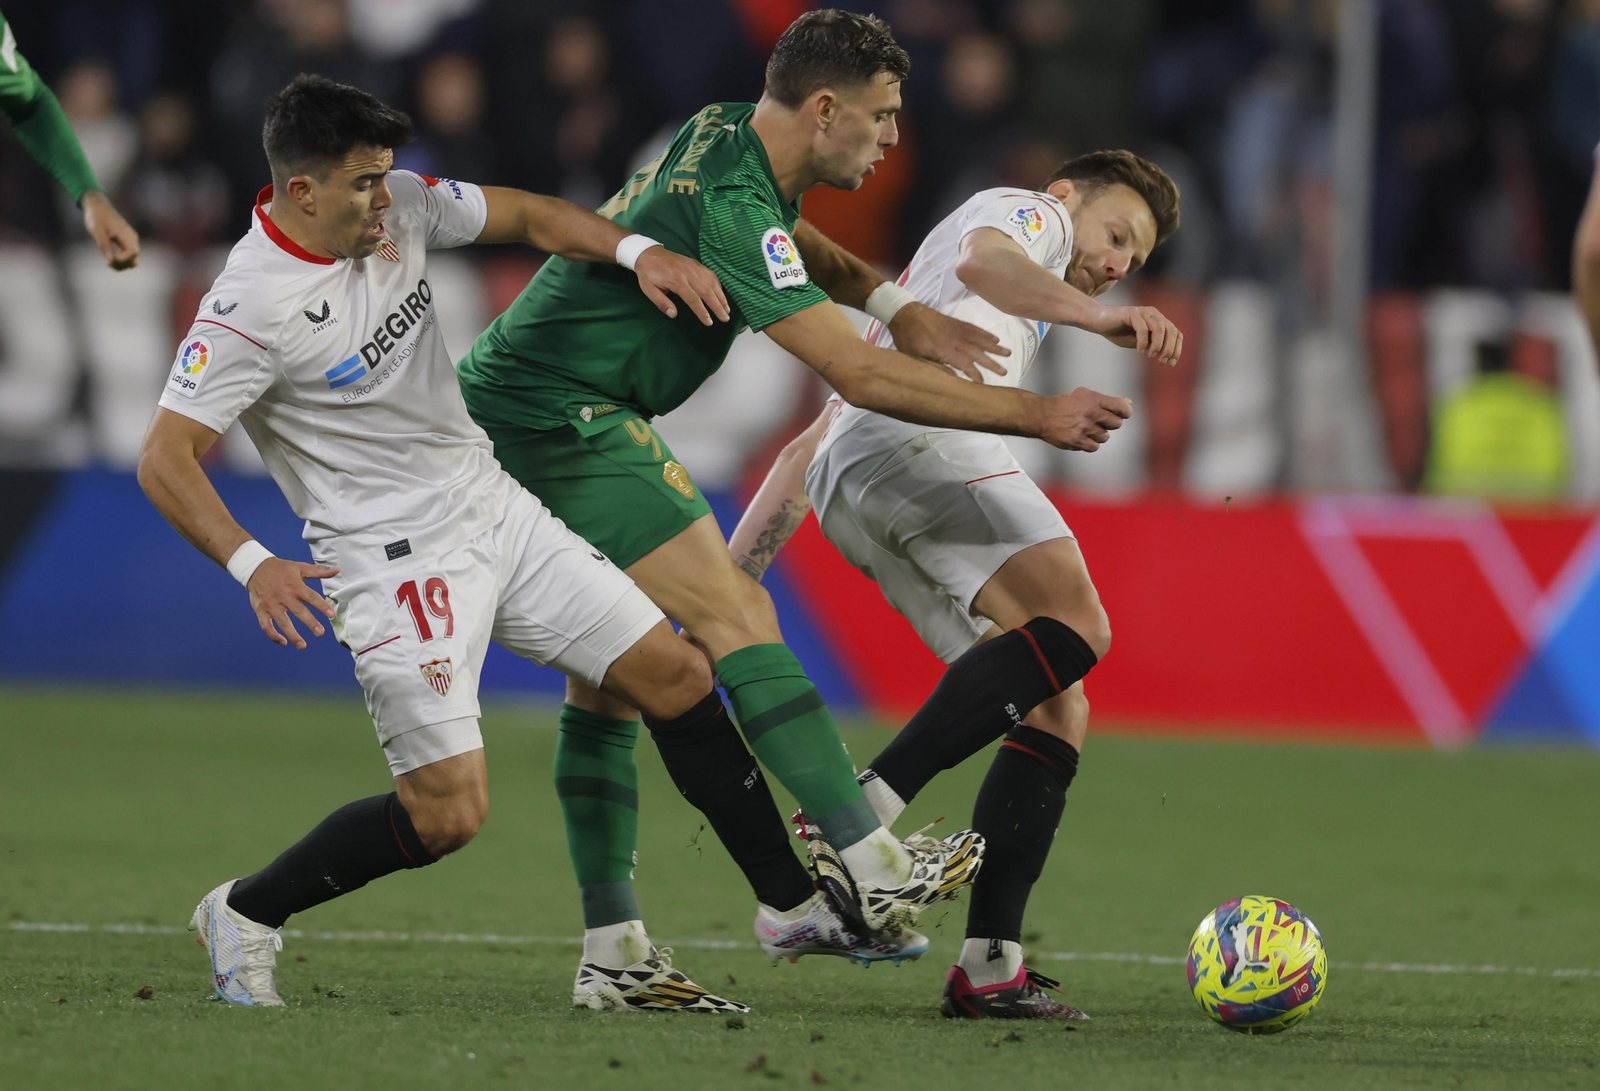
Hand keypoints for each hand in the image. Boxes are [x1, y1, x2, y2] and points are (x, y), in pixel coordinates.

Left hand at [81, 190, 139, 270]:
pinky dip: (121, 260)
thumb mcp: (97, 230)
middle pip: (134, 258)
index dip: (122, 259)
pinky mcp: (126, 241)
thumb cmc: (96, 217)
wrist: (97, 206)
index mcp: (127, 234)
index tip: (109, 258)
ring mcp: (130, 240)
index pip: (132, 253)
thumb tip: (110, 260)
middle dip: (122, 264)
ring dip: (122, 264)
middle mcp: (132, 238)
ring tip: (108, 263)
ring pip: (133, 259)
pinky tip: (109, 258)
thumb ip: (104, 245)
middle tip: (107, 263)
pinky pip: (128, 255)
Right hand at [247, 558, 339, 648]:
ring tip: (303, 645)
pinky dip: (273, 635)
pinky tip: (283, 642)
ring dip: (292, 635)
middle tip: (321, 633)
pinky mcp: (260, 610)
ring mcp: (271, 604)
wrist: (255, 568)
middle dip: (310, 623)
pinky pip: (266, 625)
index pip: (311, 597)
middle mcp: (283, 596)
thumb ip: (319, 571)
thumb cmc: (280, 569)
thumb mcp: (300, 567)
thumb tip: (337, 570)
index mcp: (294, 585)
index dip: (322, 606)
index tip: (332, 615)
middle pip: (298, 611)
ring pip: (282, 622)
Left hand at [634, 246, 729, 325]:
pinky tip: (721, 294)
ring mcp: (693, 267)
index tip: (709, 322)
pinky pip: (711, 274)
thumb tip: (673, 314)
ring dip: (721, 296)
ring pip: (712, 282)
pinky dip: (718, 285)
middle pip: (707, 291)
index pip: (693, 299)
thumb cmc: (648, 274)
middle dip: (717, 306)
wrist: (648, 253)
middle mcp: (688, 273)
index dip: (702, 312)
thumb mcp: (649, 290)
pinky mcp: (696, 264)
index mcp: (676, 280)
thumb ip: (662, 303)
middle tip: (725, 318)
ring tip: (727, 309)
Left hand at [888, 301, 1009, 381]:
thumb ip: (934, 368)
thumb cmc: (907, 338)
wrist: (904, 312)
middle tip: (1005, 371)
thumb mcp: (914, 358)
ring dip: (994, 347)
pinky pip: (974, 328)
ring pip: (979, 339)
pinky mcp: (956, 322)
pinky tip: (995, 339)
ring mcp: (956, 329)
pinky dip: (985, 334)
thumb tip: (954, 378)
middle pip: (977, 352)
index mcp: (944, 350)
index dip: (975, 375)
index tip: (984, 384)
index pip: (965, 365)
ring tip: (1008, 354)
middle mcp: (954, 339)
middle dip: (992, 363)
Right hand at [1036, 387, 1132, 451]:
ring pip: (1105, 437)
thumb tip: (1129, 403)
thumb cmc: (1066, 404)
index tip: (1122, 414)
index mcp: (1094, 399)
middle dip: (1110, 423)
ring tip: (1087, 429)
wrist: (1043, 416)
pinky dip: (1090, 443)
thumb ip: (1107, 401)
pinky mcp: (1077, 441)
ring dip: (1098, 434)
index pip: (1122, 407)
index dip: (1125, 412)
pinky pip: (1095, 446)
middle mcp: (1091, 413)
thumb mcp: (1085, 395)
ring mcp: (1084, 428)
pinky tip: (1082, 437)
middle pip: (1116, 424)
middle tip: (1099, 421)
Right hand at [1087, 303, 1182, 364]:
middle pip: (1171, 330)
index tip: (1171, 363)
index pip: (1176, 333)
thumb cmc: (1118, 332)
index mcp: (1158, 320)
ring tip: (1151, 356)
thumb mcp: (1140, 343)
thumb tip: (1166, 358)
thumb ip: (1152, 346)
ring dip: (1158, 345)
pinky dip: (1143, 342)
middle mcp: (1153, 313)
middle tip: (1162, 361)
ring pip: (1160, 328)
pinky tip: (1139, 351)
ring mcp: (1142, 312)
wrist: (1098, 321)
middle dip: (1170, 348)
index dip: (1177, 349)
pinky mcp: (1131, 312)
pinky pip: (1142, 328)